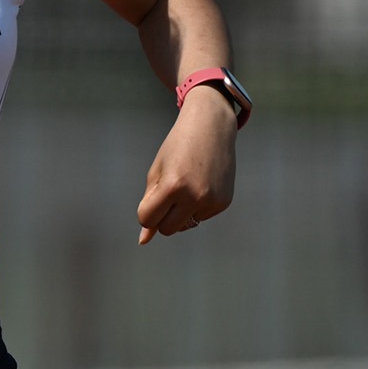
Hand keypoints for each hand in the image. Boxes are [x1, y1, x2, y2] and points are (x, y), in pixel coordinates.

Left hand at [136, 90, 236, 243]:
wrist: (211, 127)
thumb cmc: (177, 148)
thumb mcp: (157, 172)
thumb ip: (149, 205)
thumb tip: (143, 241)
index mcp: (172, 186)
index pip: (147, 219)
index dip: (146, 211)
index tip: (151, 197)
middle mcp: (195, 197)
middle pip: (166, 229)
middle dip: (162, 217)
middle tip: (167, 194)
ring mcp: (212, 202)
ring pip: (185, 225)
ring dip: (180, 212)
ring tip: (187, 183)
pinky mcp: (224, 203)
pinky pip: (201, 216)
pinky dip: (197, 206)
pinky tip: (201, 183)